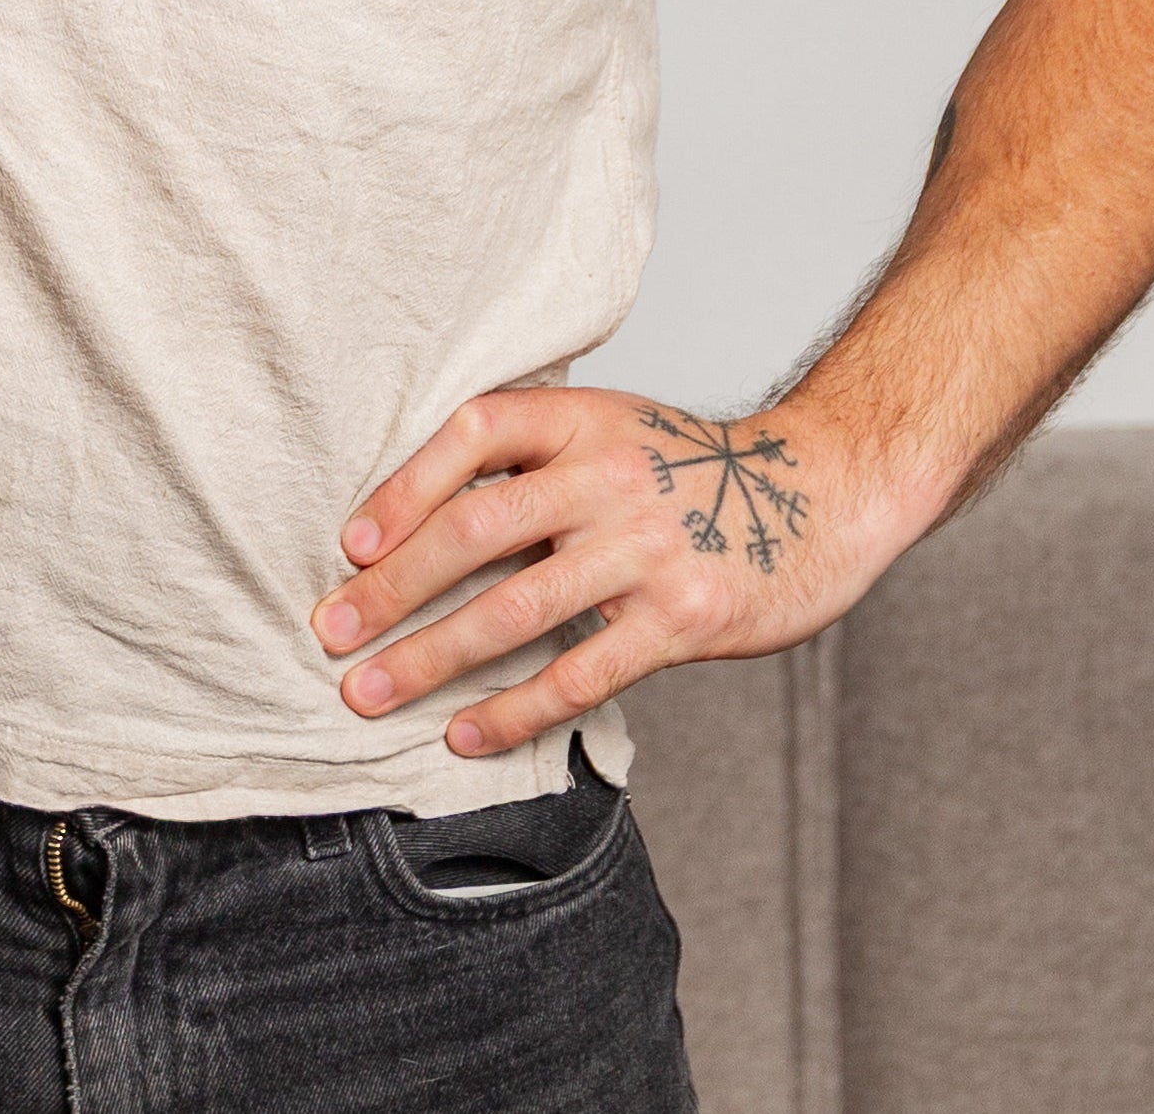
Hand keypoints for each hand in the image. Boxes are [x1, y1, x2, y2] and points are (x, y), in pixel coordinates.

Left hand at [310, 385, 913, 757]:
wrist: (823, 495)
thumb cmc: (690, 471)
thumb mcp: (612, 431)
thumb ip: (532, 463)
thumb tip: (415, 521)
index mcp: (582, 418)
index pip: (473, 434)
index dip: (403, 486)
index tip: (350, 543)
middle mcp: (607, 475)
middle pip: (477, 529)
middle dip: (392, 586)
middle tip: (331, 631)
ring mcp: (644, 549)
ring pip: (515, 609)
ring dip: (431, 657)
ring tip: (369, 692)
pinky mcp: (678, 620)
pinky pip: (578, 673)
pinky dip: (514, 711)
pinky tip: (465, 735)